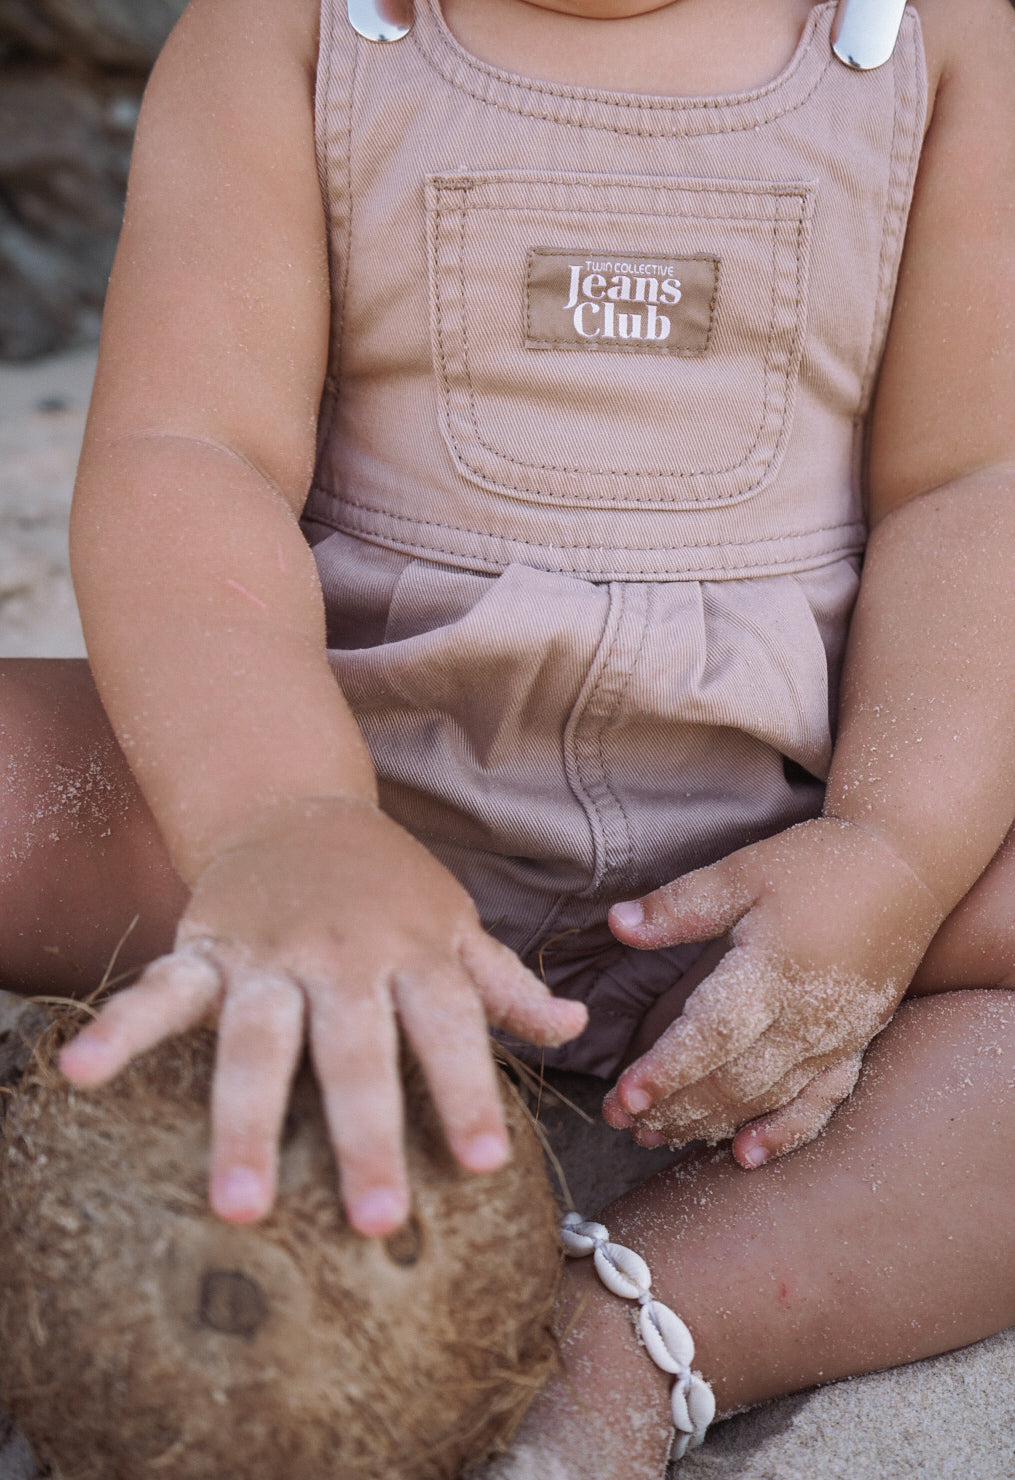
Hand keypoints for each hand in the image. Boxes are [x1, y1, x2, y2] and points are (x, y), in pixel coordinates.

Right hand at [59, 796, 586, 1232]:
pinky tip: (80, 1072)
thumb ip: (503, 983)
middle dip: (365, 1132)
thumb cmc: (388, 884)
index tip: (484, 1165)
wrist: (296, 805)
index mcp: (415, 953)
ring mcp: (270, 954)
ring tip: (240, 1204)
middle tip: (373, 1221)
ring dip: (247, 1118)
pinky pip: (159, 991)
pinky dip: (119, 1029)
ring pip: (258, 1038)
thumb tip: (574, 1029)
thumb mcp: (453, 923)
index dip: (467, 1091)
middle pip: (356, 1049)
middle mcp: (345, 957)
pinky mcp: (206, 947)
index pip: (449, 1027)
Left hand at [602, 819, 942, 1164]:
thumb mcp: (741, 873)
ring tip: (656, 1136)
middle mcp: (806, 1016)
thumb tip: (616, 924)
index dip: (666, 1070)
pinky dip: (784, 1132)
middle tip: (618, 1122)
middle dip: (673, 1107)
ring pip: (767, 1097)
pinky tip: (746, 1154)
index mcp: (772, 971)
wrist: (905, 868)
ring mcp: (835, 1037)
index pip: (711, 1036)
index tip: (623, 1096)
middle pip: (733, 1080)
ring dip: (710, 1123)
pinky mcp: (855, 1044)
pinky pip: (820, 1101)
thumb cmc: (817, 865)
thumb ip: (678, 906)